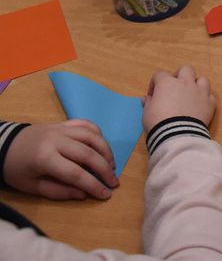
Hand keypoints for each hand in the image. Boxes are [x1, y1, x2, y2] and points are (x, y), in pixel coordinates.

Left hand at [3, 120, 117, 199]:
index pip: (76, 173)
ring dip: (105, 151)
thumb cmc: (17, 169)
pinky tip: (101, 146)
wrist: (3, 145)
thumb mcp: (31, 186)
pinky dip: (98, 134)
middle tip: (114, 182)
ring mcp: (61, 129)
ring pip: (91, 137)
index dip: (93, 185)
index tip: (106, 195)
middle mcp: (56, 140)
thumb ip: (58, 191)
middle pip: (88, 154)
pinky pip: (86, 124)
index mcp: (45, 158)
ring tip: (111, 165)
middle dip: (105, 170)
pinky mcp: (63, 123)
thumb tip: (83, 194)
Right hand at [143, 65, 215, 132]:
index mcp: (167, 83)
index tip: (153, 95)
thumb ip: (149, 102)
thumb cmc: (158, 122)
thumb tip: (147, 99)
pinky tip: (200, 106)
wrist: (178, 135)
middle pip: (185, 70)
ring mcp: (199, 92)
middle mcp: (185, 83)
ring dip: (197, 85)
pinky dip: (205, 99)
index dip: (155, 84)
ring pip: (202, 79)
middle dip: (180, 76)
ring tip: (191, 94)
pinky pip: (210, 96)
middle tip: (176, 87)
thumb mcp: (147, 112)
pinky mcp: (209, 103)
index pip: (159, 75)